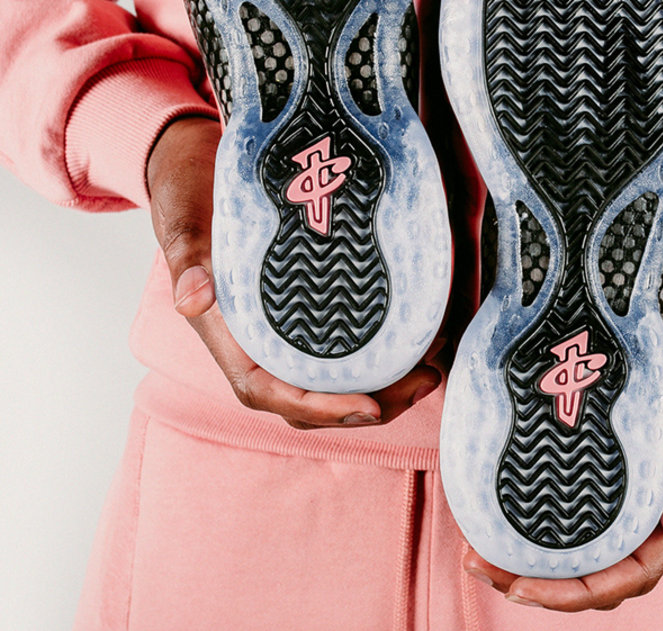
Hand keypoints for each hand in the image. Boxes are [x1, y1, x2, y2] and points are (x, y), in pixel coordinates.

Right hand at [146, 117, 439, 427]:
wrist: (196, 165)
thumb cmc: (188, 193)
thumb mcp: (186, 218)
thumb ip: (188, 257)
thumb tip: (193, 299)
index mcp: (227, 334)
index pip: (268, 391)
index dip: (318, 408)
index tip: (369, 408)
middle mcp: (257, 340)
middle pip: (311, 397)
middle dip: (369, 405)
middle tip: (425, 380)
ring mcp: (283, 327)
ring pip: (332, 378)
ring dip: (383, 385)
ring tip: (431, 368)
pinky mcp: (307, 308)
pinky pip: (343, 344)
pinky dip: (380, 351)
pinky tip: (419, 338)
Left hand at [463, 268, 662, 610]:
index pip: (637, 569)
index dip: (582, 590)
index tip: (525, 588)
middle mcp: (656, 492)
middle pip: (599, 563)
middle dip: (544, 580)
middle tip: (482, 565)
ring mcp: (629, 469)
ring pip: (581, 533)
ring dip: (532, 551)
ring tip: (478, 546)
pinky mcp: (605, 441)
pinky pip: (571, 488)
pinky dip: (535, 505)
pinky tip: (495, 496)